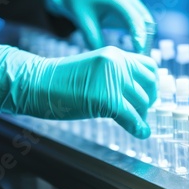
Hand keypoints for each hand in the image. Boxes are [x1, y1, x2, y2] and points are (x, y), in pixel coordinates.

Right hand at [0, 44, 157, 137]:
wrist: (37, 84)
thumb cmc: (61, 81)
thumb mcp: (95, 70)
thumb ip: (117, 75)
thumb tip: (141, 93)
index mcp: (115, 54)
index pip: (149, 66)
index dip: (152, 83)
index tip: (148, 94)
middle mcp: (117, 63)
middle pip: (150, 85)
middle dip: (148, 101)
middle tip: (140, 111)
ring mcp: (112, 80)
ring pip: (142, 102)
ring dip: (140, 115)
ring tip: (133, 121)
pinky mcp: (107, 99)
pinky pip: (132, 117)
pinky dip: (139, 127)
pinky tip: (141, 133)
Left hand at [45, 0, 155, 52]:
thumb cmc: (81, 1)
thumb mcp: (83, 20)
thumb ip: (93, 37)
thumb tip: (104, 56)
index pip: (134, 18)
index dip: (138, 34)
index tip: (140, 50)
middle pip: (145, 22)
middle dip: (145, 40)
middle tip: (141, 59)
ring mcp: (134, 2)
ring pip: (148, 23)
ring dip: (146, 39)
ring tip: (141, 57)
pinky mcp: (134, 8)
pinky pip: (143, 23)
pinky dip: (143, 36)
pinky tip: (138, 49)